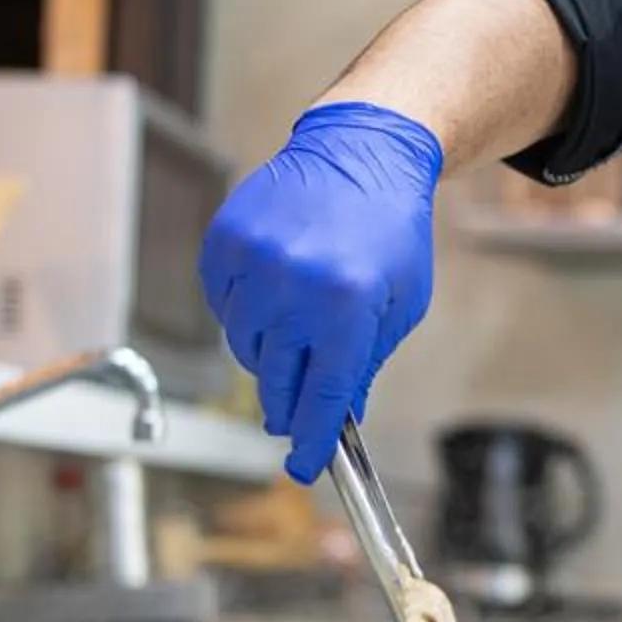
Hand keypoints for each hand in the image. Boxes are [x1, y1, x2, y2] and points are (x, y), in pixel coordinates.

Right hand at [199, 103, 442, 482]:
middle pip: (276, 380)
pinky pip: (224, 308)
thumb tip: (336, 418)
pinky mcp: (224, 244)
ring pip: (246, 348)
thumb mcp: (398, 304)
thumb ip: (364, 363)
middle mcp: (294, 286)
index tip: (306, 468)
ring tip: (297, 328)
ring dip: (270, 354)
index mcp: (347, 305)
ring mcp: (253, 262)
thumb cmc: (389, 231)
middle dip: (288, 406)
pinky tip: (274, 293)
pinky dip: (246, 314)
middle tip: (295, 413)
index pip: (322, 396)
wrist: (358, 153)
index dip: (313, 441)